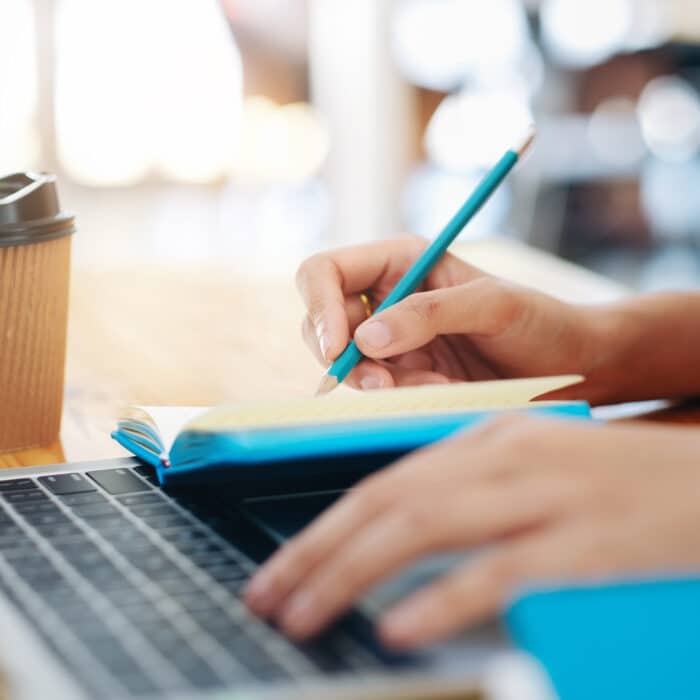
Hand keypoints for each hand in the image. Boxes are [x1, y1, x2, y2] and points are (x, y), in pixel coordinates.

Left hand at [244, 417, 699, 648]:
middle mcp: (505, 457)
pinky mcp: (587, 540)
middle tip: (265, 598)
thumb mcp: (533, 473)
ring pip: (425, 526)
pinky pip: (500, 568)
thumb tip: (401, 543)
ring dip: (351, 573)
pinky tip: (401, 627)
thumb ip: (471, 496)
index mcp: (489, 440)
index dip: (323, 529)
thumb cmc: (618, 484)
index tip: (281, 571)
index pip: (386, 484)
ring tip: (303, 616)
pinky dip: (443, 598)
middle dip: (317, 553)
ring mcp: (545, 494)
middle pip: (389, 503)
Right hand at [296, 235, 605, 399]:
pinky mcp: (404, 374)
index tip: (337, 347)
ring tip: (437, 386)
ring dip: (382, 383)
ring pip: (348, 364)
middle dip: (344, 357)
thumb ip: (430, 313)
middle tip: (382, 384)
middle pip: (322, 323)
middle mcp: (386, 297)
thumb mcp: (493, 306)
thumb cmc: (539, 321)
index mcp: (399, 261)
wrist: (568, 365)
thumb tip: (364, 341)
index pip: (325, 272)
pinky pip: (379, 389)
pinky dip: (403, 397)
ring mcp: (392, 338)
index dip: (318, 306)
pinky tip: (444, 391)